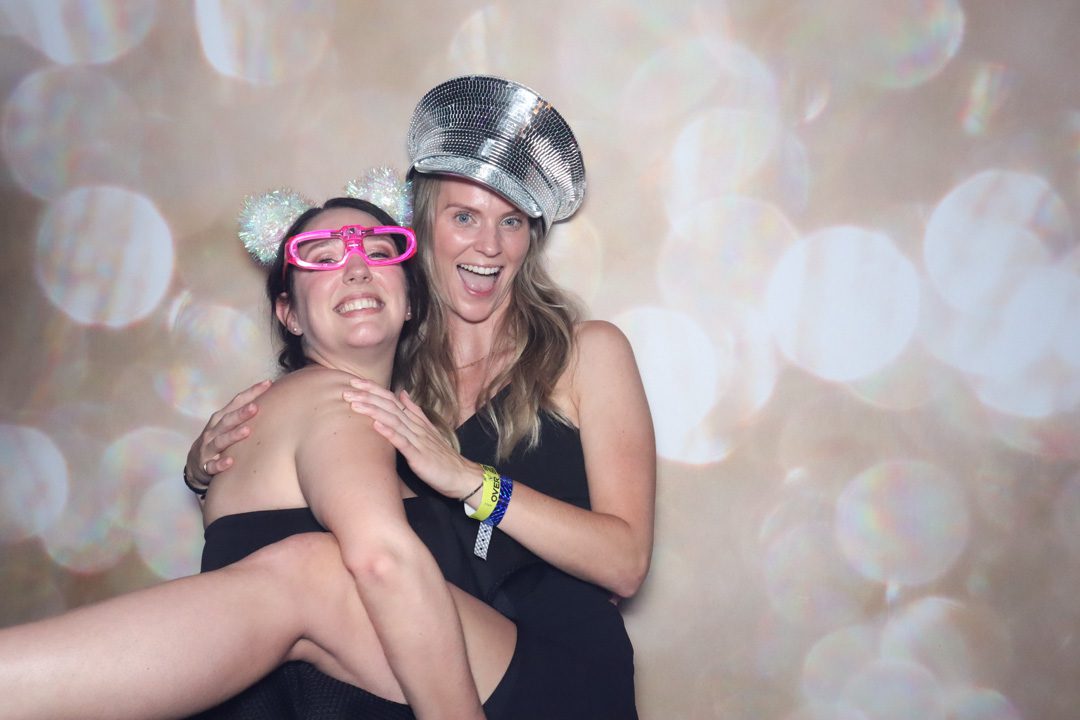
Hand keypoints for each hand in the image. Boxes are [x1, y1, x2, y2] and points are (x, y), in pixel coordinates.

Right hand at [185, 380, 271, 487]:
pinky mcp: (205, 466)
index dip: (251, 393)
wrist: (194, 465)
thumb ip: (245, 414)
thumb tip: (273, 397)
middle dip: (241, 413)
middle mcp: (213, 431)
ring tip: (247, 431)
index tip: (268, 384)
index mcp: (221, 419)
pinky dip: (220, 464)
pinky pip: (212, 466)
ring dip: (233, 436)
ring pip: (220, 441)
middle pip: (228, 420)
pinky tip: (230, 462)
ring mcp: (208, 448)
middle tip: (256, 407)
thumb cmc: (218, 440)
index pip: (236, 402)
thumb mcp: (227, 425)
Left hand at [343, 379, 480, 499]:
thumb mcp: (428, 430)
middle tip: (346, 390)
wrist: (460, 475)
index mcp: (416, 420)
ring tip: (355, 404)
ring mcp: (418, 440)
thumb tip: (402, 393)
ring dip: (373, 411)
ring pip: (394, 421)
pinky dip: (390, 432)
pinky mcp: (419, 456)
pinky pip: (403, 443)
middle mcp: (416, 426)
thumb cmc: (441, 456)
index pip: (392, 399)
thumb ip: (414, 411)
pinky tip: (376, 425)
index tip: (355, 382)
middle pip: (390, 406)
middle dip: (367, 397)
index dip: (373, 389)